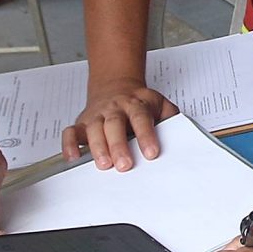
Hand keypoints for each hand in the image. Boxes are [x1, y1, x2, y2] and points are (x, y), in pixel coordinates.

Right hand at [64, 75, 179, 167]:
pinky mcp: (81, 123)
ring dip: (97, 147)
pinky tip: (73, 158)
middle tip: (125, 165)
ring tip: (104, 164)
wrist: (115, 86)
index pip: (141, 118)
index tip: (152, 153)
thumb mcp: (159, 104)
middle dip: (119, 145)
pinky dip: (69, 145)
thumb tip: (183, 134)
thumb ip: (170, 118)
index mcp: (135, 104)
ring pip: (93, 129)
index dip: (146, 135)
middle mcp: (114, 109)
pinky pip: (70, 132)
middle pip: (114, 124)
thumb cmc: (138, 102)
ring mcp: (96, 116)